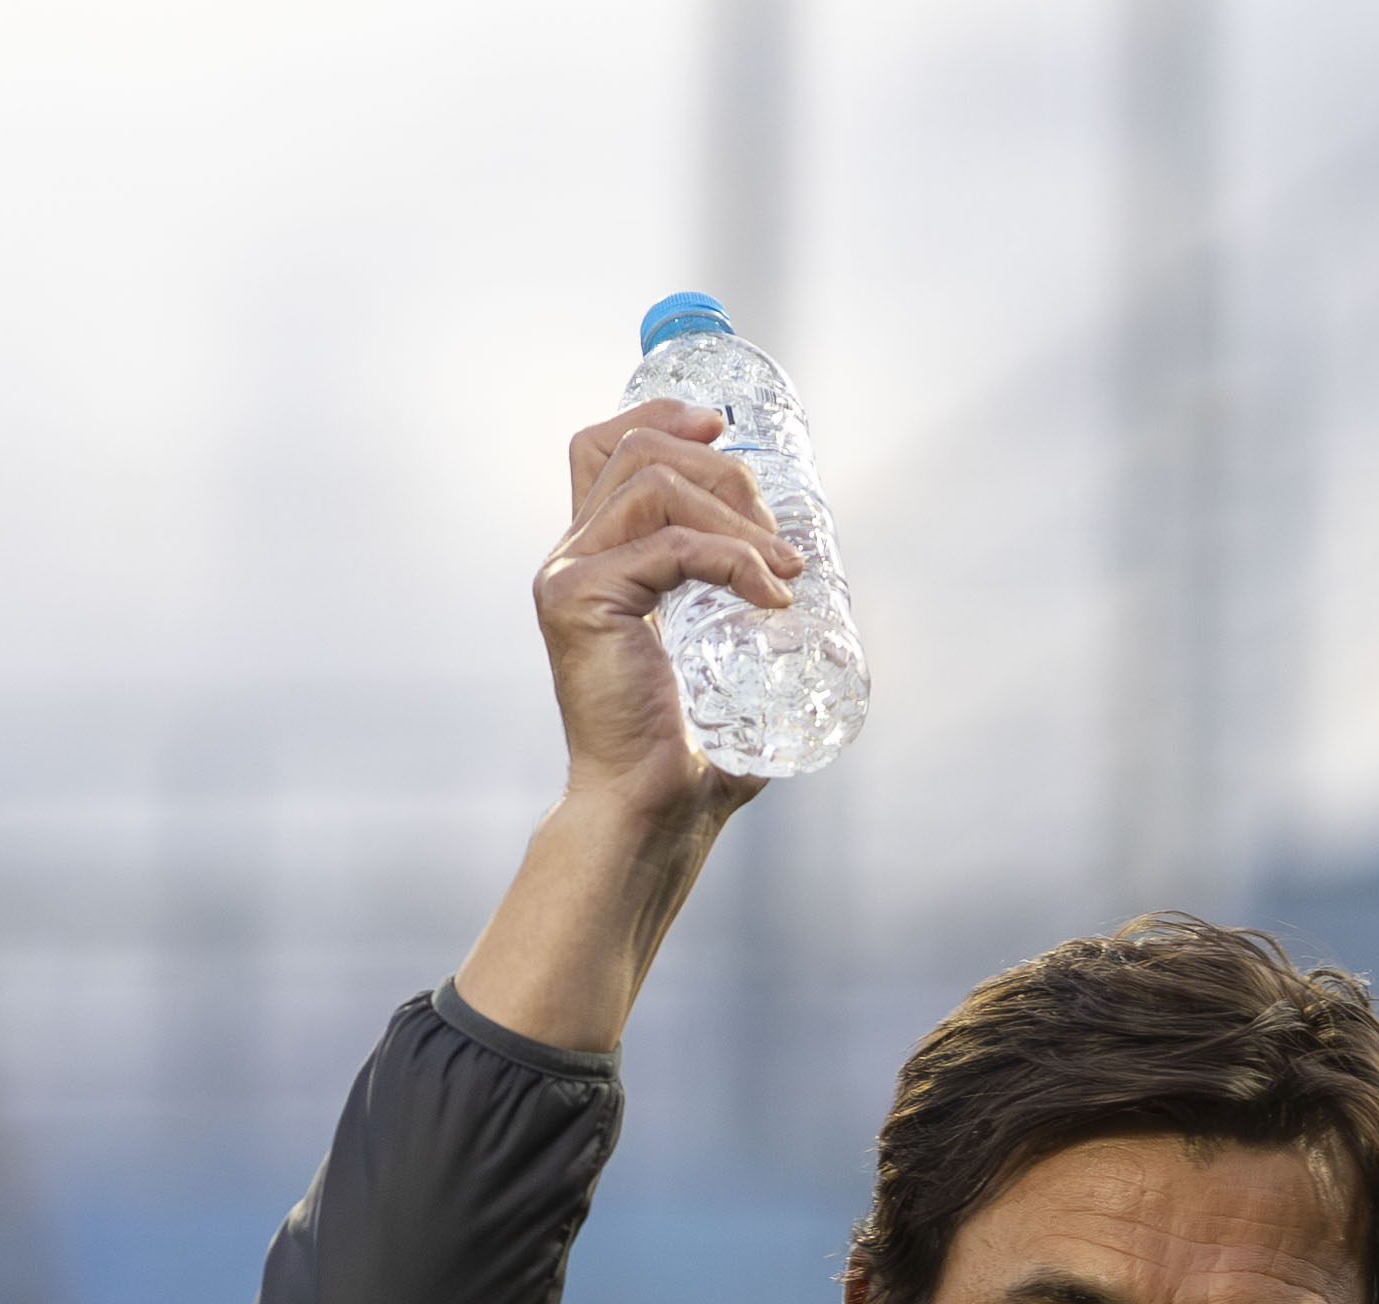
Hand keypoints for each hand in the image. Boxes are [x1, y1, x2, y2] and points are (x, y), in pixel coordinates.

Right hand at [530, 398, 799, 822]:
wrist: (652, 813)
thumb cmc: (691, 752)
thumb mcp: (720, 657)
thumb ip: (737, 606)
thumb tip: (811, 582)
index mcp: (594, 562)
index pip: (604, 448)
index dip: (661, 415)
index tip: (723, 427)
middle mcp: (569, 559)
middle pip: (636, 450)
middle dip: (723, 471)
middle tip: (779, 536)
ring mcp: (567, 575)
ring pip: (655, 485)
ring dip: (737, 518)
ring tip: (783, 575)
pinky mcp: (580, 598)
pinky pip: (670, 543)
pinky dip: (733, 560)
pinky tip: (769, 598)